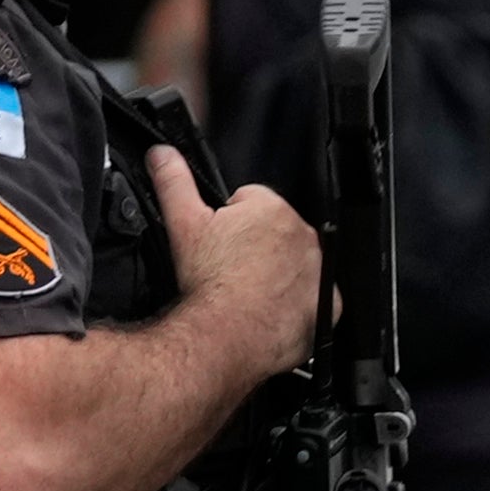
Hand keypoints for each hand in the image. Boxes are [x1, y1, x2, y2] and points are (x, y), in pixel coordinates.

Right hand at [154, 150, 318, 339]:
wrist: (224, 337)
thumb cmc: (208, 285)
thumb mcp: (183, 223)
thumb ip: (173, 180)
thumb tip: (162, 154)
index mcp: (271, 208)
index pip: (251, 204)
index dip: (230, 224)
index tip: (220, 246)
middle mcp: (303, 234)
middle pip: (275, 234)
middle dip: (255, 248)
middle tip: (230, 271)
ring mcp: (318, 270)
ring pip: (295, 264)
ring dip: (276, 274)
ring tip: (247, 293)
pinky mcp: (327, 304)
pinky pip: (315, 298)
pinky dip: (297, 304)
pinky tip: (270, 310)